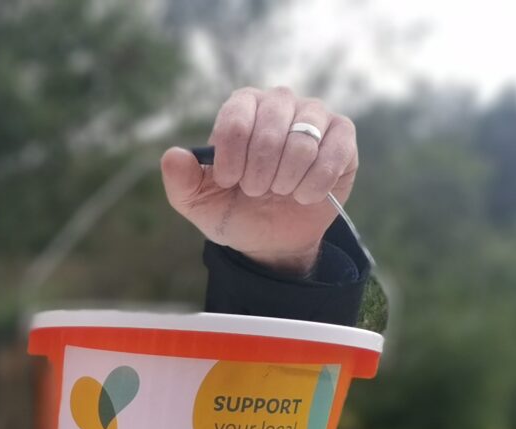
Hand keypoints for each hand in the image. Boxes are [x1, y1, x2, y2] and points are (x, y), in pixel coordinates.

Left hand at [160, 86, 358, 277]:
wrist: (271, 239)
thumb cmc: (234, 211)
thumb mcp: (198, 203)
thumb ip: (181, 181)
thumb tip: (172, 156)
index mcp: (242, 108)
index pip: (236, 115)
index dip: (231, 154)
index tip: (228, 180)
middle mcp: (279, 102)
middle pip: (271, 125)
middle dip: (259, 171)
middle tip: (255, 191)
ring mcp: (314, 116)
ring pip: (303, 139)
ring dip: (286, 178)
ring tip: (279, 192)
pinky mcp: (342, 137)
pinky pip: (334, 152)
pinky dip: (315, 183)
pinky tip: (304, 196)